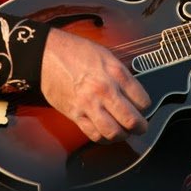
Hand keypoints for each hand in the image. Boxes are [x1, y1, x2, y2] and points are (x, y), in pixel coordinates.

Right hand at [40, 28, 150, 142]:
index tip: (142, 107)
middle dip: (140, 127)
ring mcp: (89, 104)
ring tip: (123, 132)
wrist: (46, 54)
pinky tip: (106, 134)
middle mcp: (105, 90)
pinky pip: (94, 135)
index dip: (145, 106)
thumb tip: (132, 92)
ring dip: (122, 136)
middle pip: (132, 120)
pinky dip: (104, 138)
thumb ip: (120, 74)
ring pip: (114, 133)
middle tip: (141, 127)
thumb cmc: (75, 51)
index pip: (142, 101)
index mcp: (116, 73)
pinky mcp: (75, 114)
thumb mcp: (106, 55)